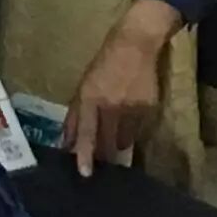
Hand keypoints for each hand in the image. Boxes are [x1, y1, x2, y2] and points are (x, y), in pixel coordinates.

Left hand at [63, 0, 177, 175]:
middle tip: (101, 161)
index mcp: (90, 97)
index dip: (85, 154)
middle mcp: (111, 105)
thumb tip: (67, 141)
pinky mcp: (149, 109)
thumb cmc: (104, 63)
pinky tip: (130, 118)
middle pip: (107, 143)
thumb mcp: (84, 85)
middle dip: (103, 156)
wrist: (136, 44)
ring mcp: (132, 108)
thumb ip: (76, 114)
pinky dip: (132, 131)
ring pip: (124, 141)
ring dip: (117, 143)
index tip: (85, 173)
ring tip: (116, 133)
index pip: (87, 132)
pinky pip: (138, 131)